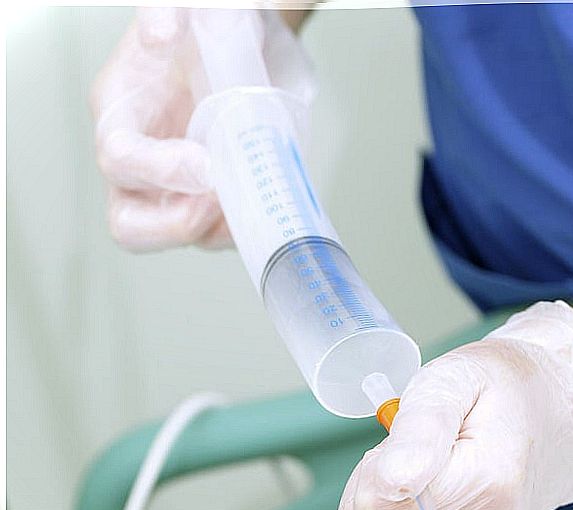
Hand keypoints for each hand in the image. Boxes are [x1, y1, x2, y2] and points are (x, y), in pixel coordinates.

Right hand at [91, 8, 313, 251]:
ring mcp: (176, 189)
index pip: (120, 157)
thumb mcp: (195, 8)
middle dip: (175, 225)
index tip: (208, 164)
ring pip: (181, 238)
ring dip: (219, 229)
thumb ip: (172, 12)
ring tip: (253, 192)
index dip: (159, 170)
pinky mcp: (212, 203)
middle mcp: (143, 161)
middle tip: (221, 199)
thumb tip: (162, 33)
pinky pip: (222, 235)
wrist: (249, 43)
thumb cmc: (211, 27)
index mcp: (124, 111)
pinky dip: (247, 225)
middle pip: (130, 225)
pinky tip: (268, 194)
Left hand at [335, 301, 572, 509]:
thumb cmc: (500, 391)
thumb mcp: (455, 379)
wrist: (559, 420)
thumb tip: (392, 479)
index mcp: (486, 482)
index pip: (371, 505)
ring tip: (418, 487)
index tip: (400, 443)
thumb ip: (420, 428)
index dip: (370, 469)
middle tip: (409, 462)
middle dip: (369, 496)